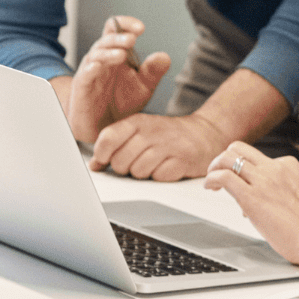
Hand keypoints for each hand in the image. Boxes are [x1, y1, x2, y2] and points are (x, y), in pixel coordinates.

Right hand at [68, 16, 170, 142]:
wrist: (104, 127)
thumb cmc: (120, 103)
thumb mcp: (143, 87)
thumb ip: (152, 72)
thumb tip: (164, 56)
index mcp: (116, 54)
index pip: (116, 30)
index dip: (126, 24)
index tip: (141, 28)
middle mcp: (102, 59)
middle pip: (106, 40)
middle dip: (118, 38)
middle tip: (132, 39)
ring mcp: (91, 72)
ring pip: (95, 55)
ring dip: (108, 52)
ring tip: (122, 54)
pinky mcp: (82, 87)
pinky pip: (84, 75)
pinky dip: (90, 69)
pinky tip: (98, 66)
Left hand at [89, 111, 225, 179]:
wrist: (204, 133)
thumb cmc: (166, 135)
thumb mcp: (138, 132)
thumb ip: (114, 145)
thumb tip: (94, 165)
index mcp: (137, 122)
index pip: (107, 138)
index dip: (101, 154)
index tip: (104, 160)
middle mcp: (151, 132)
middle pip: (120, 161)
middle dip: (123, 168)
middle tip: (133, 163)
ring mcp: (168, 146)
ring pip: (138, 172)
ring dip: (142, 174)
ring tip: (151, 165)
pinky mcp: (183, 160)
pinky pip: (159, 177)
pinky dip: (160, 176)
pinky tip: (165, 168)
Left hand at [203, 145, 298, 267]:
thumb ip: (283, 191)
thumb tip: (264, 201)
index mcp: (289, 167)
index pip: (258, 156)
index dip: (245, 167)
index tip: (241, 179)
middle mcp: (275, 168)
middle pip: (239, 148)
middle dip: (224, 158)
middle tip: (218, 173)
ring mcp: (262, 180)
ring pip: (227, 157)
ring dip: (214, 167)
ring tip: (212, 181)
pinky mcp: (251, 196)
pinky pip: (223, 176)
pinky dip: (211, 179)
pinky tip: (211, 188)